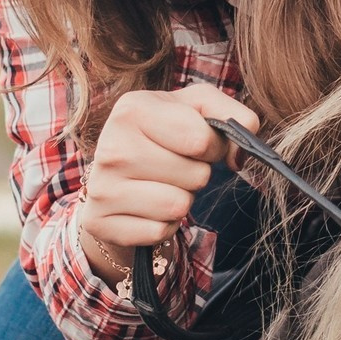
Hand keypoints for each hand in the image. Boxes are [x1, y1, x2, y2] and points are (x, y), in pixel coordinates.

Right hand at [78, 81, 257, 286]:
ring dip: (182, 200)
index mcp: (133, 109)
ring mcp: (101, 187)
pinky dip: (163, 224)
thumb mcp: (197, 108)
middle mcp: (111, 146)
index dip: (214, 147)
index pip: (201, 140)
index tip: (201, 145)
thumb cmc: (164, 134)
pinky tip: (147, 207)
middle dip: (196, 174)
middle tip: (176, 166)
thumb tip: (239, 155)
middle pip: (195, 176)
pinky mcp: (101, 222)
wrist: (116, 173)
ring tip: (162, 184)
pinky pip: (159, 231)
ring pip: (178, 206)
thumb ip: (234, 115)